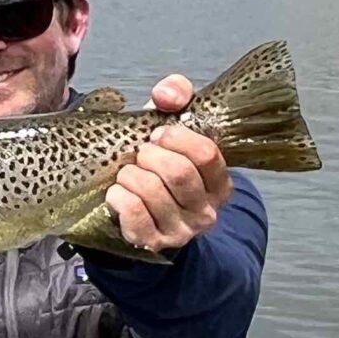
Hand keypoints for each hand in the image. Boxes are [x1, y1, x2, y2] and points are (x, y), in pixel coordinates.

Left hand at [104, 73, 229, 252]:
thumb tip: (166, 94)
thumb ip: (176, 97)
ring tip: (129, 173)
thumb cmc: (161, 164)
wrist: (142, 214)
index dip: (177, 138)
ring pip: (150, 190)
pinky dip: (118, 195)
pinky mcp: (153, 243)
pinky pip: (131, 212)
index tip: (159, 134)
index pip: (206, 154)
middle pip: (178, 172)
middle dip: (150, 155)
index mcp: (220, 184)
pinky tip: (118, 191)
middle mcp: (207, 211)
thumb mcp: (173, 127)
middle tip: (141, 154)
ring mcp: (181, 231)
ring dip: (131, 174)